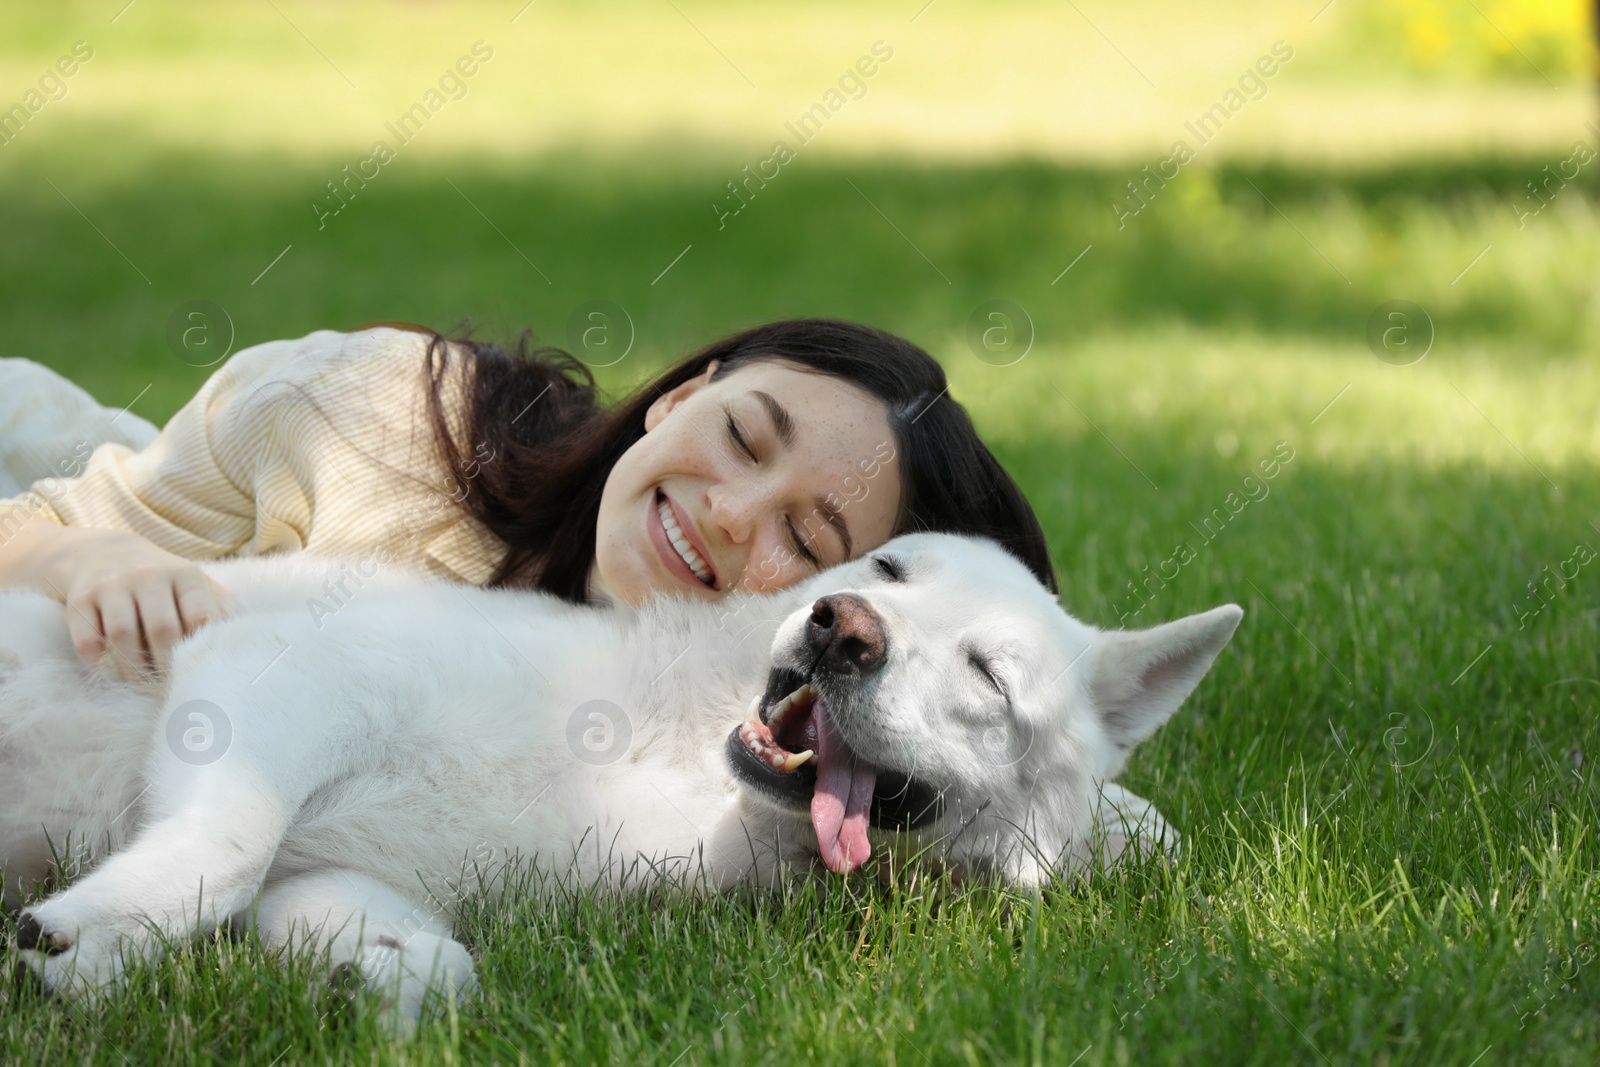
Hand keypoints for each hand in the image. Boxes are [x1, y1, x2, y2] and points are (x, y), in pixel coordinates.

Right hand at [47, 528, 236, 681]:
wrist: (103, 553)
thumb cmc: (163, 581)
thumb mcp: (195, 585)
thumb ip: (221, 609)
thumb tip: (245, 645)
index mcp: (185, 575)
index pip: (200, 614)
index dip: (201, 647)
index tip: (201, 671)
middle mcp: (147, 576)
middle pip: (162, 628)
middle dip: (168, 665)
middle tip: (171, 688)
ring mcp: (111, 586)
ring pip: (122, 635)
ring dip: (133, 668)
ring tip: (142, 684)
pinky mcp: (80, 600)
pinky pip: (87, 638)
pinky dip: (97, 661)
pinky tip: (108, 671)